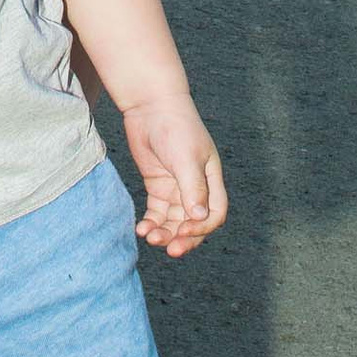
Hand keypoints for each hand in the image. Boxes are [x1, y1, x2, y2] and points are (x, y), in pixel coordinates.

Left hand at [122, 93, 227, 256]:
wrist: (150, 106)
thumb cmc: (175, 126)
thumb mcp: (186, 158)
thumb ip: (193, 188)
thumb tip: (200, 218)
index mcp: (211, 180)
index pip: (214, 214)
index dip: (202, 227)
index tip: (184, 230)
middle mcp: (196, 187)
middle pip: (195, 223)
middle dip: (184, 238)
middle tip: (169, 249)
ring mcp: (176, 187)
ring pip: (174, 221)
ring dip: (165, 233)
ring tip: (149, 237)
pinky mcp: (158, 186)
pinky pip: (158, 213)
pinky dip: (152, 223)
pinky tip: (142, 229)